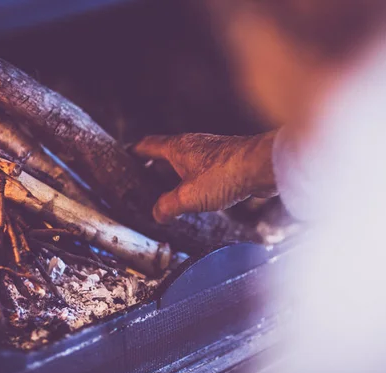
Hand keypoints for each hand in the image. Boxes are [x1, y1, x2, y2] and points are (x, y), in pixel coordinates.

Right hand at [133, 131, 277, 222]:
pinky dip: (192, 181)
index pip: (147, 145)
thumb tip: (157, 213)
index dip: (134, 152)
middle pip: (165, 154)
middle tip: (142, 183)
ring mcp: (209, 153)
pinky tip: (195, 195)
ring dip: (174, 176)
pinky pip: (201, 170)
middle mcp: (191, 146)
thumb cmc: (225, 174)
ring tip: (167, 193)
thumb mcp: (188, 196)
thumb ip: (168, 206)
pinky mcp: (225, 162)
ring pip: (184, 163)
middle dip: (152, 168)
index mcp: (177, 148)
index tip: (124, 157)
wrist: (261, 166)